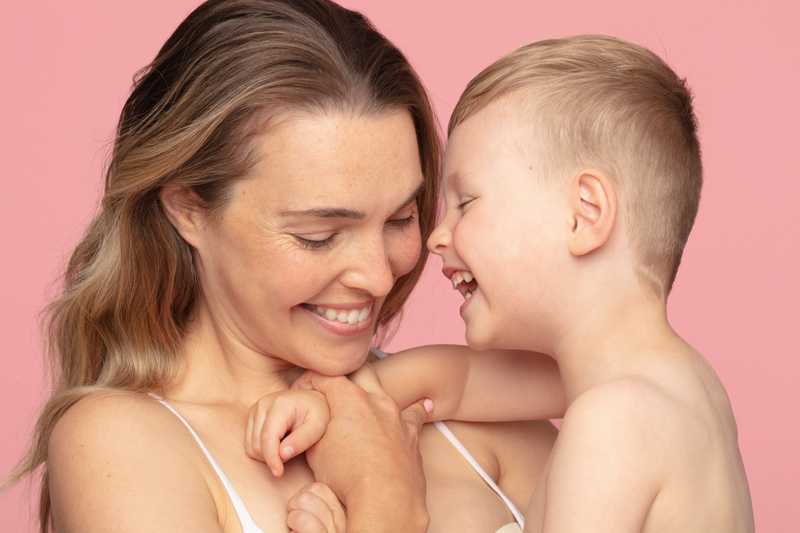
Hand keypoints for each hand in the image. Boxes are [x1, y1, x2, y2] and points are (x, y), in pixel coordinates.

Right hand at [246, 389, 329, 476]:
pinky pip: (250, 443)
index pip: (267, 437)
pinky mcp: (252, 417)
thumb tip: (283, 455)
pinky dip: (263, 450)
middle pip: (257, 444)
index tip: (279, 473)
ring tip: (288, 446)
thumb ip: (302, 440)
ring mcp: (255, 410)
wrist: (312, 400)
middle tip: (293, 452)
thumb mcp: (318, 426)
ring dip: (268, 455)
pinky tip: (279, 444)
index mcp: (279, 404)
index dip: (271, 458)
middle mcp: (263, 405)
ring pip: (251, 446)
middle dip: (273, 457)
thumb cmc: (317, 412)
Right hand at [292, 364, 433, 532]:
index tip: (303, 390)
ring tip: (368, 396)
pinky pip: (415, 412)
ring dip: (374, 391)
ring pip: (386, 389)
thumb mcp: (315, 449)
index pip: (325, 376)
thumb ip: (314, 426)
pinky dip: (416, 407)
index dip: (310, 380)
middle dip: (345, 375)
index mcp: (349, 399)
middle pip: (359, 371)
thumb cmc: (346, 477)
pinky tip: (424, 403)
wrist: (384, 498)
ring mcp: (396, 415)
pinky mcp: (412, 432)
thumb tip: (314, 419)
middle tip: (334, 389)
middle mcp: (376, 400)